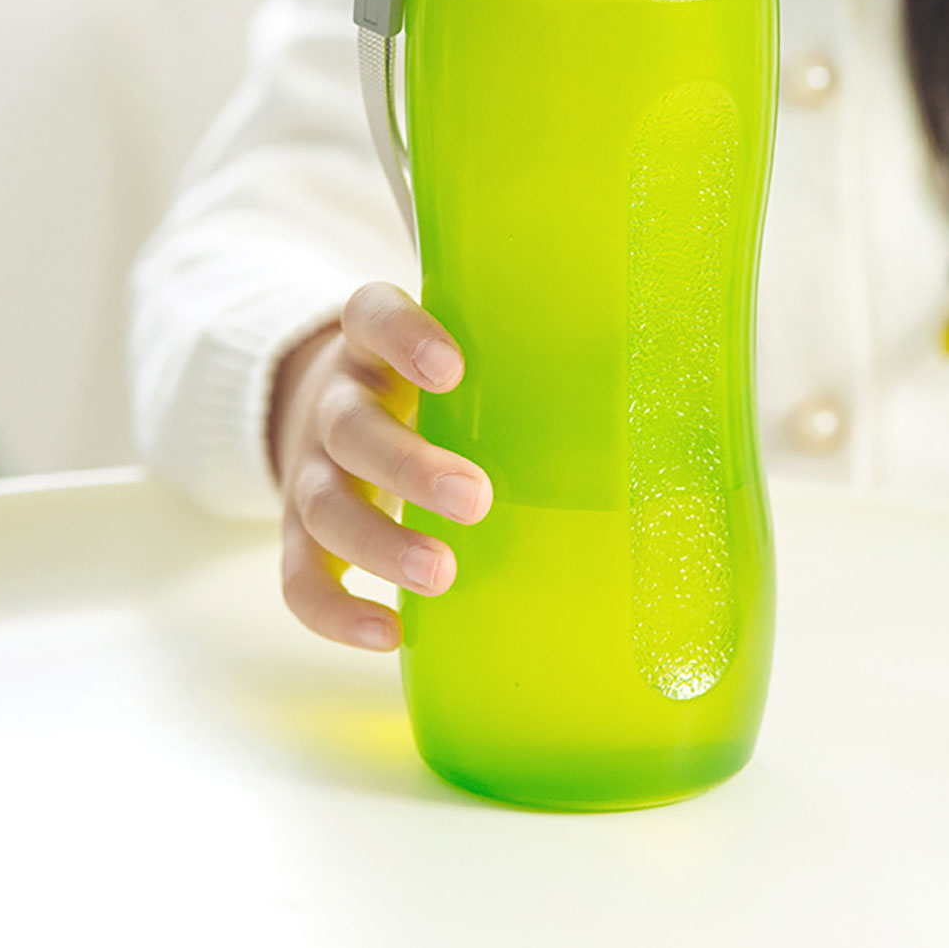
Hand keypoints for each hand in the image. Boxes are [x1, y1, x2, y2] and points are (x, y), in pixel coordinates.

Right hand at [268, 282, 491, 650]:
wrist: (333, 403)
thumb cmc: (429, 380)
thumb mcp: (462, 347)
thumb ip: (527, 357)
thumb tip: (651, 391)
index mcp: (371, 341)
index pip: (372, 316)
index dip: (404, 338)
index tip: (452, 370)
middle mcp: (333, 400)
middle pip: (351, 427)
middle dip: (410, 467)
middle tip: (475, 497)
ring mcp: (308, 468)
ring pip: (323, 506)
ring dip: (381, 543)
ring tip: (441, 573)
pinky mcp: (296, 531)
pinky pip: (299, 577)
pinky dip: (334, 611)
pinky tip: (388, 632)